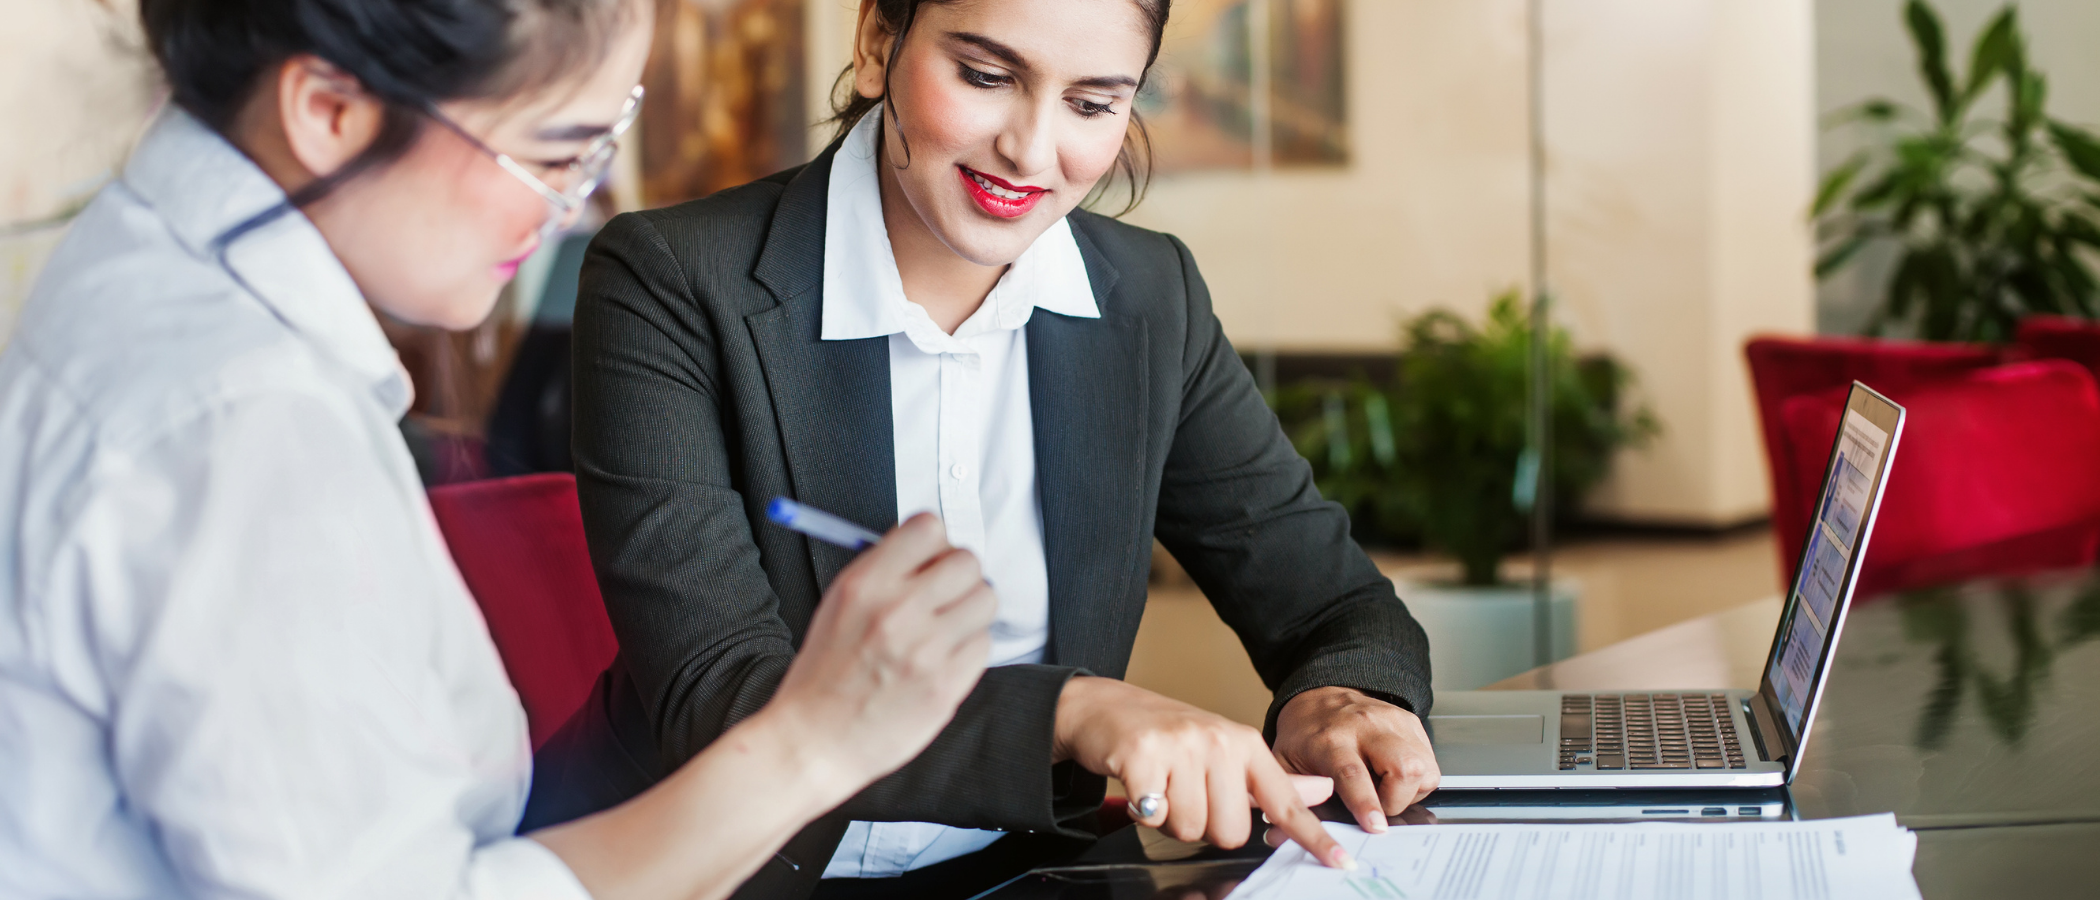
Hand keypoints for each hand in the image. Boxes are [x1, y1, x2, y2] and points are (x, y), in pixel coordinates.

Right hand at [768, 514, 996, 793]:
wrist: (815, 740)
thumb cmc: (825, 675)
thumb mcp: (837, 604)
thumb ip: (884, 571)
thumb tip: (931, 548)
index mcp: (866, 584)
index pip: (929, 528)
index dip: (935, 542)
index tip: (932, 558)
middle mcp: (898, 611)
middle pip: (967, 562)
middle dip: (959, 575)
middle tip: (945, 594)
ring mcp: (925, 650)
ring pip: (985, 601)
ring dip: (970, 611)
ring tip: (944, 630)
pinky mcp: (946, 685)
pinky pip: (984, 646)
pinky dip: (969, 650)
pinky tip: (942, 661)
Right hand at [1053, 676, 1354, 869]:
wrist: (1105, 706)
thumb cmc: (1169, 734)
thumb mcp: (1226, 750)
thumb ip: (1272, 780)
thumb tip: (1321, 790)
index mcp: (1244, 745)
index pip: (1286, 800)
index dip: (1313, 836)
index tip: (1341, 861)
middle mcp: (1218, 742)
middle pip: (1230, 831)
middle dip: (1203, 825)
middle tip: (1184, 793)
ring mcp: (1181, 747)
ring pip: (1191, 829)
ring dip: (1171, 820)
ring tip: (1161, 787)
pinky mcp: (1142, 755)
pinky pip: (1153, 816)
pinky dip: (1142, 810)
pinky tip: (1138, 784)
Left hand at [1272, 687, 1440, 832]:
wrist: (1318, 696)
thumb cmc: (1304, 735)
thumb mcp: (1285, 763)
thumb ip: (1292, 795)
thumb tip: (1285, 834)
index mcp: (1331, 740)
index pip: (1354, 774)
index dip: (1367, 803)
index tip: (1375, 826)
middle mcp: (1365, 727)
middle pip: (1404, 767)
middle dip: (1399, 799)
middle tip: (1380, 807)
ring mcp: (1392, 721)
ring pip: (1424, 767)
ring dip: (1410, 791)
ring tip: (1387, 790)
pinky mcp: (1410, 722)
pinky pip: (1429, 762)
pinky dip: (1418, 779)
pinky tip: (1394, 775)